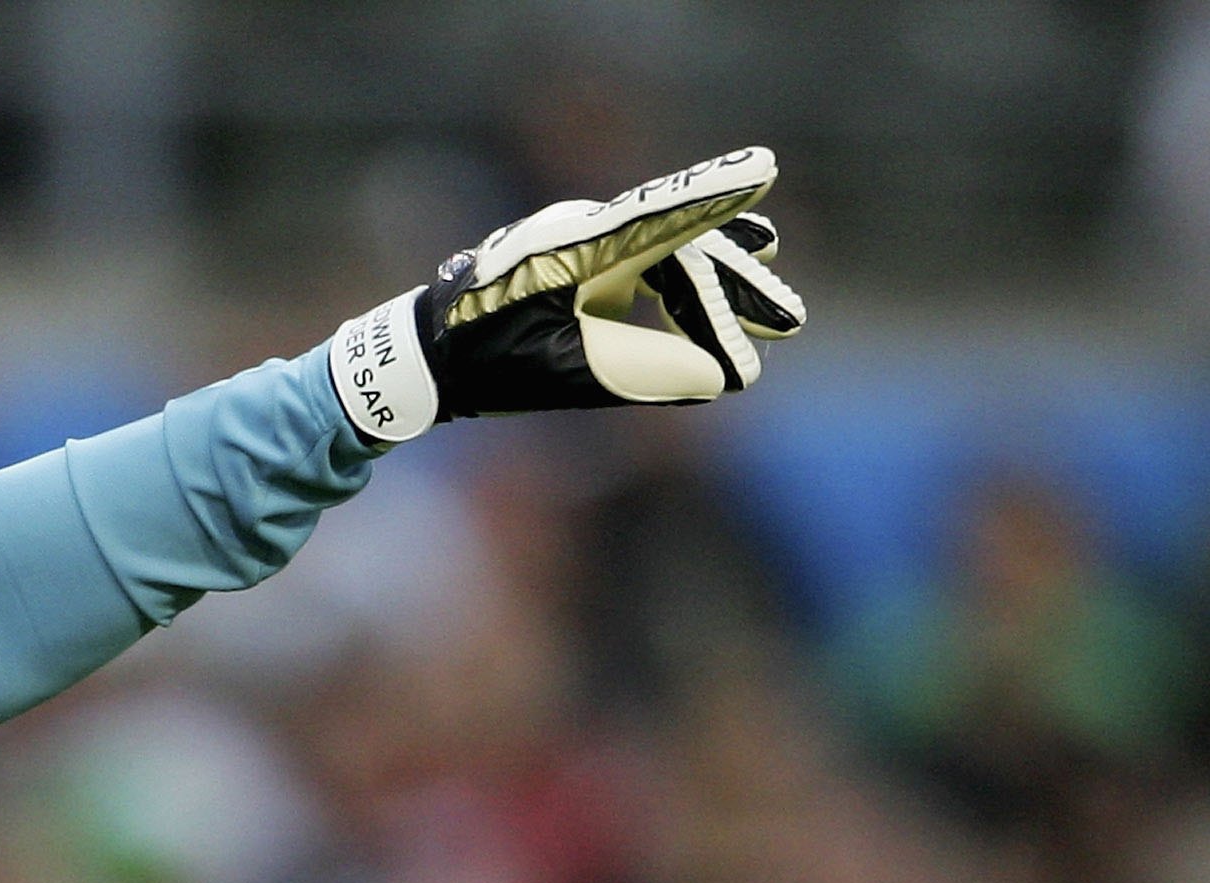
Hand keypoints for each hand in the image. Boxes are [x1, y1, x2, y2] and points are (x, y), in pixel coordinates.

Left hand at [328, 147, 806, 444]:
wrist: (427, 357)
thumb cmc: (485, 364)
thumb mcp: (563, 373)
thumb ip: (640, 370)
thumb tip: (715, 377)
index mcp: (572, 249)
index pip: (658, 218)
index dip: (713, 196)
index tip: (762, 169)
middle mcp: (582, 234)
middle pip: (678, 248)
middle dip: (736, 288)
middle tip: (790, 320)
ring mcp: (583, 247)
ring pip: (668, 257)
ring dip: (719, 289)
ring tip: (778, 311)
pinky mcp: (582, 267)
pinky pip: (649, 267)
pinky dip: (686, 289)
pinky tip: (719, 297)